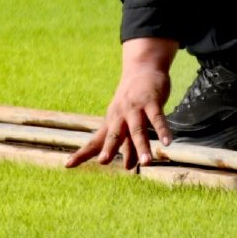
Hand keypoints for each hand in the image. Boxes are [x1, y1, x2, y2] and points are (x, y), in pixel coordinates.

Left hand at [67, 37, 176, 169]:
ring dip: (142, 146)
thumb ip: (128, 145)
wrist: (142, 69)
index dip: (82, 153)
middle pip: (113, 134)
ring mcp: (135, 108)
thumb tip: (129, 168)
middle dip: (109, 148)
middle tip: (103, 162)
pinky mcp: (152, 102)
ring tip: (146, 163)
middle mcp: (120, 116)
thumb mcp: (127, 123)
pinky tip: (168, 142)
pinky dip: (163, 130)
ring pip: (138, 129)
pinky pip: (157, 118)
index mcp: (111, 123)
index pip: (94, 141)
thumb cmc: (132, 101)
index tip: (67, 165)